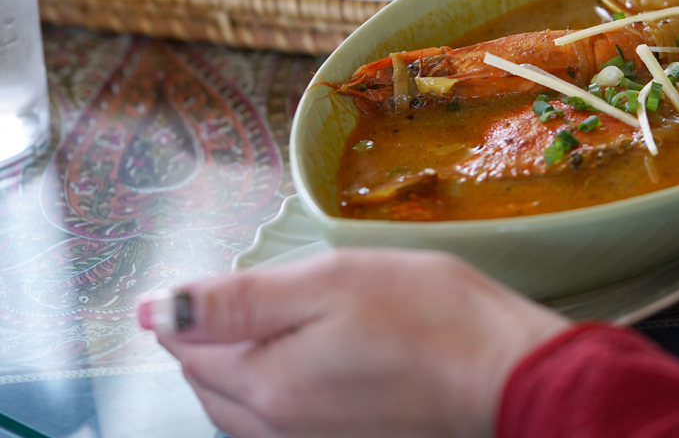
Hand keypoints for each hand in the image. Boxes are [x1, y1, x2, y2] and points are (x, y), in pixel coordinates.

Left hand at [138, 248, 568, 437]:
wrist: (504, 374)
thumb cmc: (428, 317)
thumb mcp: (329, 281)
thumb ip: (238, 298)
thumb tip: (157, 307)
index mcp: (265, 384)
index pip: (189, 346)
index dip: (195, 302)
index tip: (227, 272)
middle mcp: (277, 429)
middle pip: (209, 382)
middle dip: (213, 334)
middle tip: (257, 287)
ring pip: (240, 407)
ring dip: (242, 361)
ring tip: (282, 315)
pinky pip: (277, 423)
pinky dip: (275, 386)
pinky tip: (310, 355)